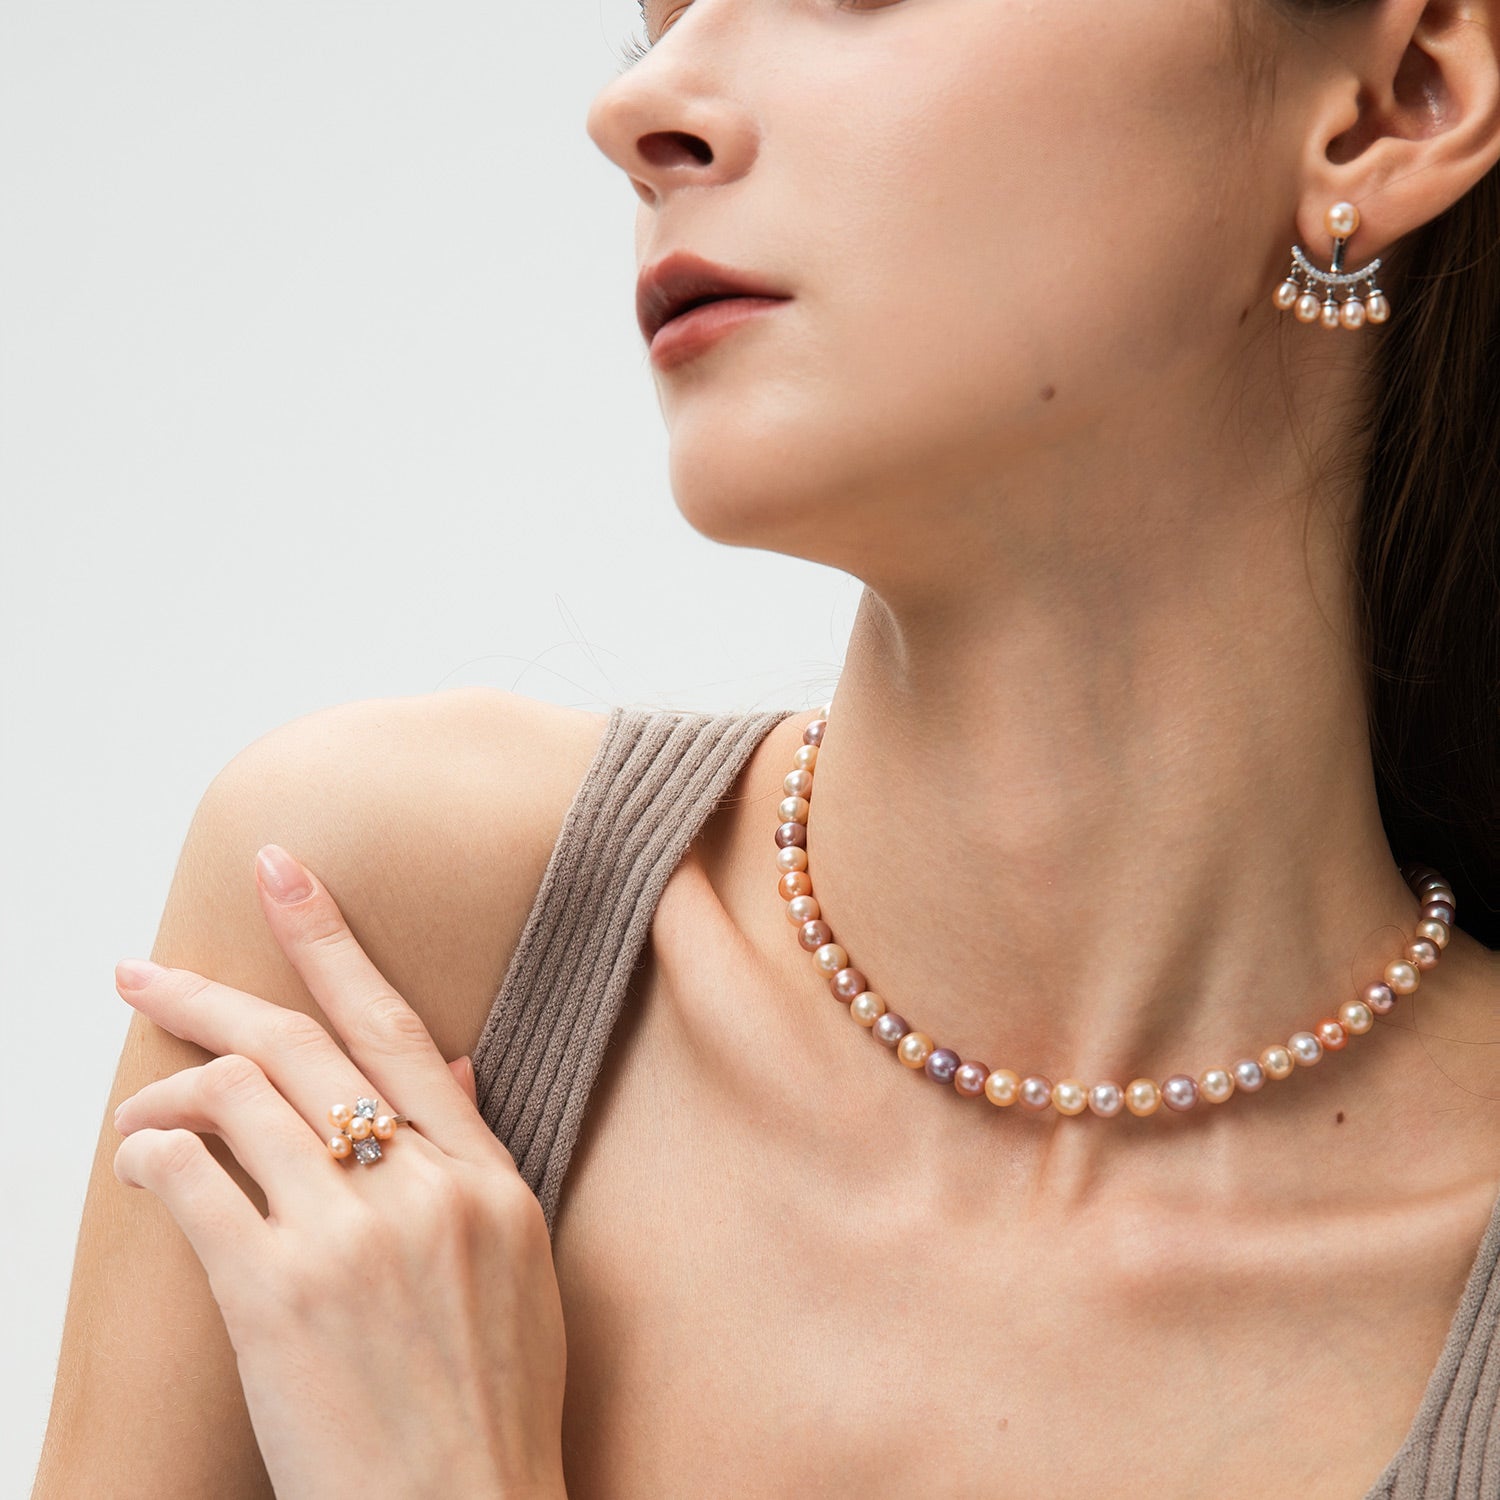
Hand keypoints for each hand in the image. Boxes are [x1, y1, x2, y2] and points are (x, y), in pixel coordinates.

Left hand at [110, 843, 568, 1499]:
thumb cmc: (490, 1405)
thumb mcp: (515, 1266)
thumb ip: (476, 1158)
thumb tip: (453, 1071)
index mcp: (484, 1177)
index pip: (399, 1028)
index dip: (331, 940)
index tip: (279, 873)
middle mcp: (423, 1188)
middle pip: (300, 1047)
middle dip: (208, 993)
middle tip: (140, 970)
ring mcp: (353, 1237)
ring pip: (236, 1100)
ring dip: (167, 1094)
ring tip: (140, 1116)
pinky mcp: (279, 1296)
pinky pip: (194, 1182)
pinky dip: (152, 1157)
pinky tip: (140, 1165)